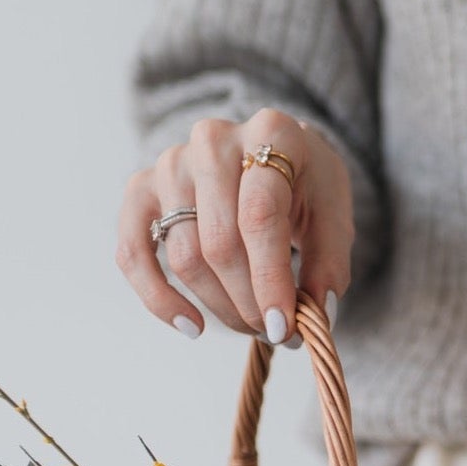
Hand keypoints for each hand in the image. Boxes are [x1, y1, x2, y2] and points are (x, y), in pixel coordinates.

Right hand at [116, 108, 355, 343]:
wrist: (271, 153)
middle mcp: (213, 140)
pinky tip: (193, 326)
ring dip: (219, 305)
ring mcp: (171, 163)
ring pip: (184, 255)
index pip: (259, 215)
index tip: (284, 327)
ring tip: (251, 325)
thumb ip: (329, 263)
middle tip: (276, 332)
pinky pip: (133, 253)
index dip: (270, 278)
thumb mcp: (333, 213)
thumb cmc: (304, 185)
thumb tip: (316, 314)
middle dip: (249, 300)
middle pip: (220, 242)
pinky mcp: (142, 188)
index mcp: (271, 133)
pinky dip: (158, 298)